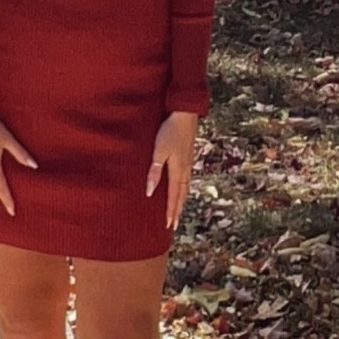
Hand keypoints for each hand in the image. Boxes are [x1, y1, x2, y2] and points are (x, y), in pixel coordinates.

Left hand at [147, 111, 198, 231]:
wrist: (184, 114)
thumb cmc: (169, 131)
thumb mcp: (158, 152)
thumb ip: (154, 172)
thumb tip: (150, 193)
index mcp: (177, 171)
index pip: (174, 196)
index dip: (171, 211)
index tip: (168, 225)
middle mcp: (185, 170)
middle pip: (181, 195)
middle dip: (178, 210)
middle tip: (174, 224)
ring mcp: (188, 162)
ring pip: (185, 187)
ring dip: (182, 201)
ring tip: (179, 210)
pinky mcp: (188, 156)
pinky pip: (187, 179)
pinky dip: (185, 189)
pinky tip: (183, 187)